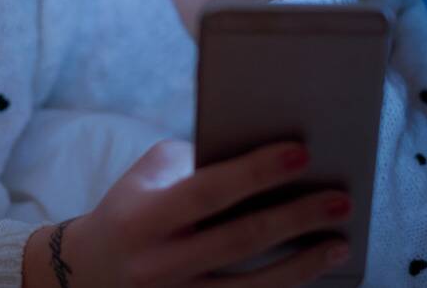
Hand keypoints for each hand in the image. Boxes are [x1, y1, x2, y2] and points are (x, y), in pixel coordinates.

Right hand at [63, 139, 352, 286]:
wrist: (86, 275)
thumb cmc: (130, 210)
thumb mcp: (147, 177)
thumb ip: (195, 160)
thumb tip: (261, 150)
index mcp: (144, 219)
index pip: (208, 191)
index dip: (256, 172)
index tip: (302, 153)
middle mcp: (159, 265)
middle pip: (240, 241)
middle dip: (296, 218)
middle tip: (340, 200)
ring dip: (303, 266)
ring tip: (340, 243)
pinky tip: (313, 275)